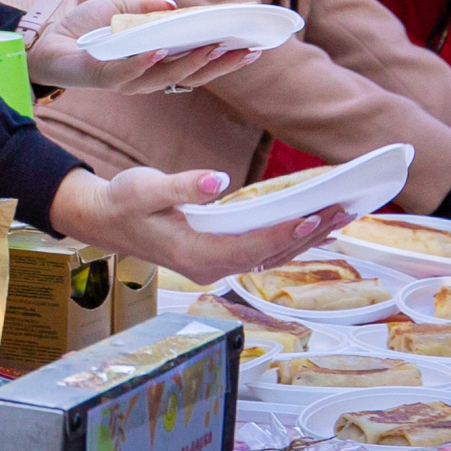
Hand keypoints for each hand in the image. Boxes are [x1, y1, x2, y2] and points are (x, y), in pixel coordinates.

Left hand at [27, 0, 260, 95]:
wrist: (46, 40)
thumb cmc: (84, 27)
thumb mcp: (119, 8)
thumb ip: (147, 8)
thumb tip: (175, 7)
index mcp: (156, 61)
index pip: (197, 63)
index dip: (225, 57)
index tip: (255, 46)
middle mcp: (147, 76)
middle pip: (192, 76)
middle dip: (222, 64)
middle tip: (249, 51)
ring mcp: (127, 79)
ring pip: (166, 77)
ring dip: (190, 63)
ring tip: (213, 47)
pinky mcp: (103, 76)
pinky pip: (127, 72)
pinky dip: (143, 62)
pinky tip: (158, 50)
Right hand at [50, 165, 351, 278]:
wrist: (104, 219)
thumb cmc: (123, 200)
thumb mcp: (144, 186)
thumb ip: (182, 185)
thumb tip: (219, 182)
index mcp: (194, 255)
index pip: (250, 247)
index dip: (283, 233)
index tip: (313, 216)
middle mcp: (210, 268)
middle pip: (270, 256)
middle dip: (310, 234)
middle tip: (346, 209)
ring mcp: (216, 266)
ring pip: (271, 256)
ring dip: (307, 237)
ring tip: (342, 213)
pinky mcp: (219, 258)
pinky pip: (262, 251)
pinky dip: (290, 237)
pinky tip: (312, 222)